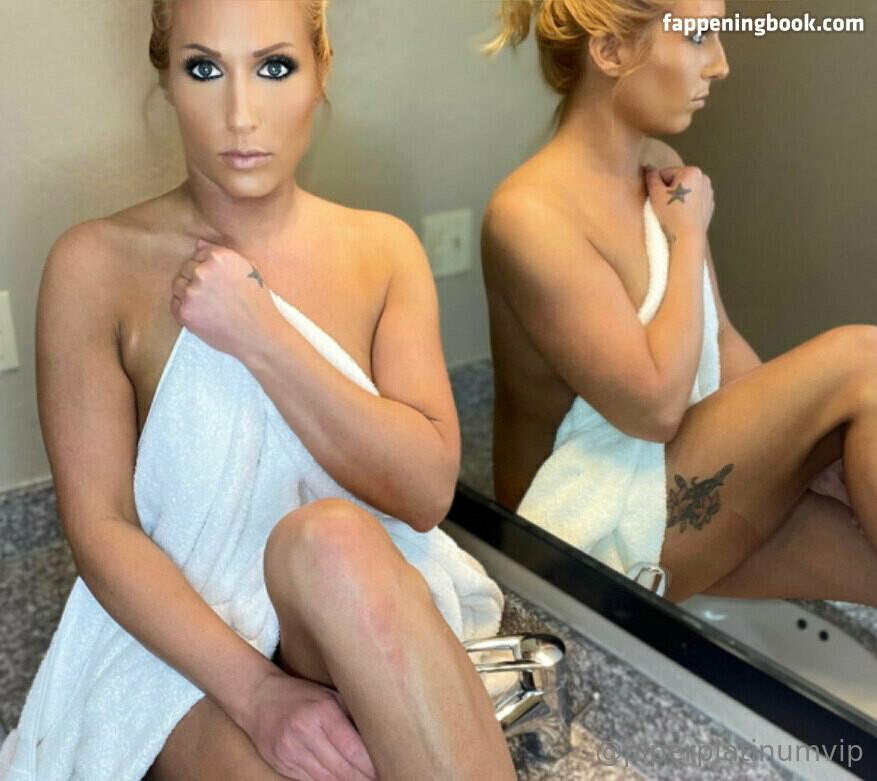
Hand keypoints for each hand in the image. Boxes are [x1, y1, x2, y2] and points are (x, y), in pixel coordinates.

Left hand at [170, 238, 282, 356]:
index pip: (199, 254)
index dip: (208, 268)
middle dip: (197, 280)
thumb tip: (198, 243)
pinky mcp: (185, 312)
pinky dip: (185, 309)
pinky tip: (204, 315)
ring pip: (178, 285)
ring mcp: (191, 292)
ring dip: (189, 293)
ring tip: (210, 306)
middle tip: (215, 296)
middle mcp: (202, 272)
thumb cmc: (258, 303)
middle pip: (186, 268)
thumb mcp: (249, 270)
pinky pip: (175, 304)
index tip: (218, 282)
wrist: (259, 334)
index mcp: (219, 257)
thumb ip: (223, 254)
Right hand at [244, 668, 376, 780]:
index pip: (351, 747)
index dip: (369, 765)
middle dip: (362, 778)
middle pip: (340, 768)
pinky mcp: (281, 763)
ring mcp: (290, 750)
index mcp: (321, 711)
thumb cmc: (301, 695)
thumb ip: (350, 714)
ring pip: (325, 778)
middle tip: (379, 779)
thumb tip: (378, 736)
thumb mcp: (329, 696)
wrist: (258, 698)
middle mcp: (304, 732)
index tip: (383, 770)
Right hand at [644, 165, 713, 247]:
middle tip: (663, 206)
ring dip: (677, 198)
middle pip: (677, 181)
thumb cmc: (671, 215)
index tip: (657, 199)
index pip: (665, 173)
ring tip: (672, 213)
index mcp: (692, 171)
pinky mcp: (709, 207)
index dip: (657, 186)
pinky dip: (685, 206)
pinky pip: (692, 202)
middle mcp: (704, 179)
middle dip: (668, 191)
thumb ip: (651, 177)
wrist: (688, 239)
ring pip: (685, 192)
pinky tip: (681, 217)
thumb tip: (649, 167)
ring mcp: (709, 193)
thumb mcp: (656, 194)